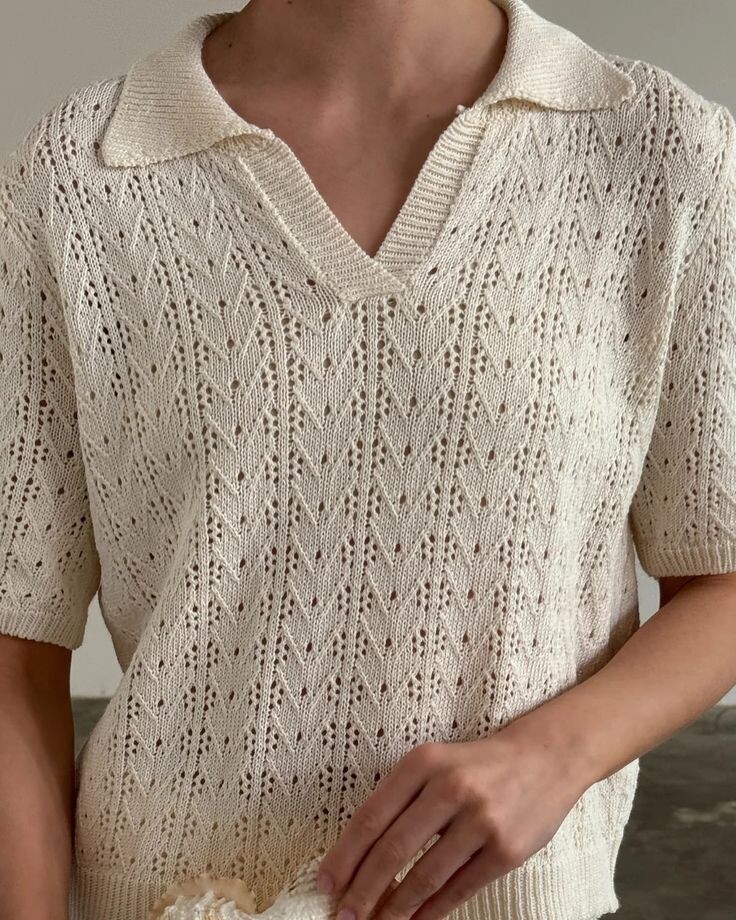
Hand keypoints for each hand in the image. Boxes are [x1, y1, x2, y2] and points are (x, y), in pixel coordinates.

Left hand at [315, 727, 590, 919]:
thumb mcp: (434, 763)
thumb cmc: (477, 765)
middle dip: (363, 891)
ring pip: (424, 877)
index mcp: (423, 762)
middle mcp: (450, 788)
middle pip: (393, 850)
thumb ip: (400, 799)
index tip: (325, 884)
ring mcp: (480, 820)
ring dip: (395, 910)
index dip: (344, 856)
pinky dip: (432, 912)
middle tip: (343, 916)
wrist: (544, 758)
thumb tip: (359, 856)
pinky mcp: (505, 849)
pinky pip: (459, 889)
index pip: (371, 817)